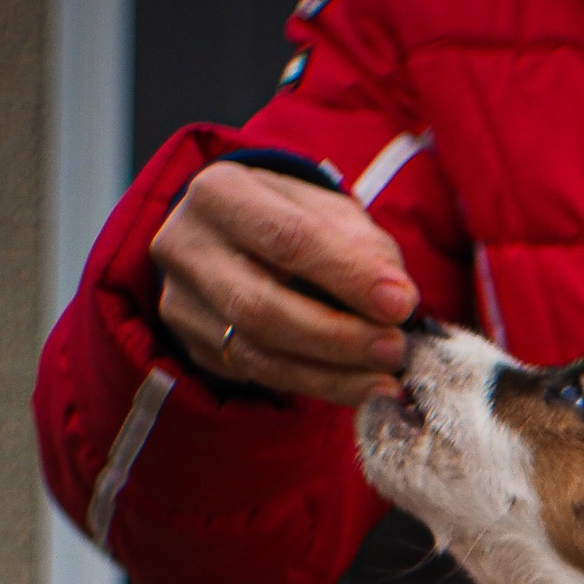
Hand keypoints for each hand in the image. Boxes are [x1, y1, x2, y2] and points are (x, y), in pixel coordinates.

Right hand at [150, 163, 418, 404]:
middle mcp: (187, 246)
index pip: (287, 239)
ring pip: (257, 353)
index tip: (401, 303)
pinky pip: (259, 375)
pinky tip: (362, 391)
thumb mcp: (329, 212)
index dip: (348, 276)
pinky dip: (318, 386)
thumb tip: (398, 298)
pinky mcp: (194, 343)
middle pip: (261, 307)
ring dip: (332, 374)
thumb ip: (364, 246)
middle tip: (394, 349)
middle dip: (338, 336)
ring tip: (387, 380)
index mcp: (220, 193)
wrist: (238, 240)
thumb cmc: (294, 220)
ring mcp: (182, 300)